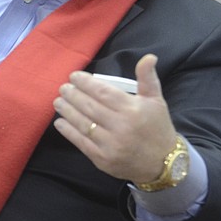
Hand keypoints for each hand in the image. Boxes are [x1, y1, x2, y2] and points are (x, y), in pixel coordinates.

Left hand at [52, 54, 176, 183]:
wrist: (163, 163)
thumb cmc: (157, 128)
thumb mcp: (157, 101)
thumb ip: (148, 78)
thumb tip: (148, 57)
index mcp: (132, 110)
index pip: (103, 92)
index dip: (86, 83)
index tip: (74, 76)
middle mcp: (120, 127)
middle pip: (89, 107)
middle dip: (73, 95)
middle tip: (63, 88)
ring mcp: (110, 145)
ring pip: (83, 124)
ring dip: (67, 111)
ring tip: (58, 101)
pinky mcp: (103, 159)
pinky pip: (81, 142)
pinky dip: (68, 131)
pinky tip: (60, 122)